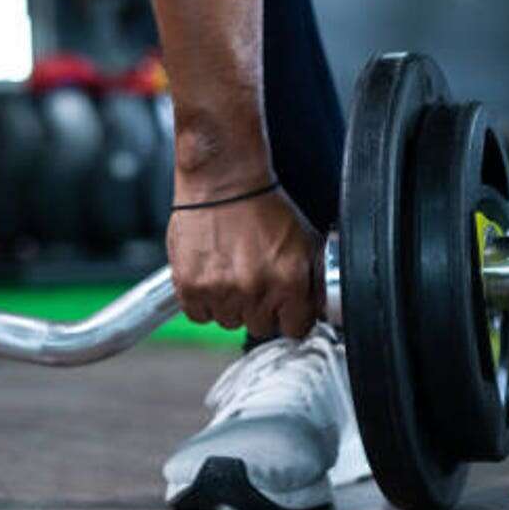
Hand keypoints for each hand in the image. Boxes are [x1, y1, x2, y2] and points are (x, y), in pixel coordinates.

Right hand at [167, 186, 321, 338]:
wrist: (224, 180)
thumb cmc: (263, 206)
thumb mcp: (306, 240)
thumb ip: (314, 280)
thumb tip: (316, 310)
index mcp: (289, 281)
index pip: (295, 329)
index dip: (290, 316)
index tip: (282, 306)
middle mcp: (256, 290)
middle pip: (260, 327)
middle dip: (259, 308)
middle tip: (253, 277)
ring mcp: (222, 291)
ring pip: (229, 322)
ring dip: (230, 304)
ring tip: (231, 270)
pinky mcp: (191, 287)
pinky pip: (199, 315)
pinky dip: (203, 301)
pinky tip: (211, 275)